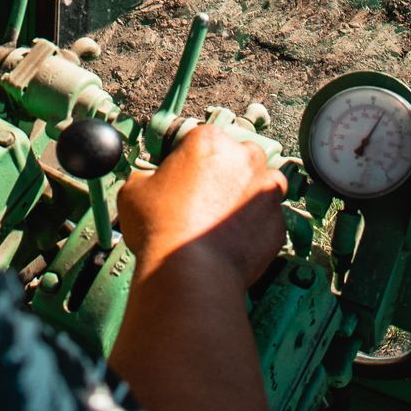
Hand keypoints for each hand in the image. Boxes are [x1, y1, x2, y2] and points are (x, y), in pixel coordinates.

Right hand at [118, 125, 285, 291]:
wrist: (189, 273)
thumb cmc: (160, 228)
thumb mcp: (133, 191)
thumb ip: (146, 177)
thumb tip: (148, 182)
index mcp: (209, 141)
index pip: (202, 138)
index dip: (189, 158)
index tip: (182, 176)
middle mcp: (244, 158)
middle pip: (238, 156)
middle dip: (225, 172)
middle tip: (203, 198)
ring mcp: (265, 191)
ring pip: (262, 184)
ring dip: (248, 195)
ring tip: (223, 219)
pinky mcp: (277, 224)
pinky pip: (267, 220)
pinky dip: (255, 228)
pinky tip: (233, 241)